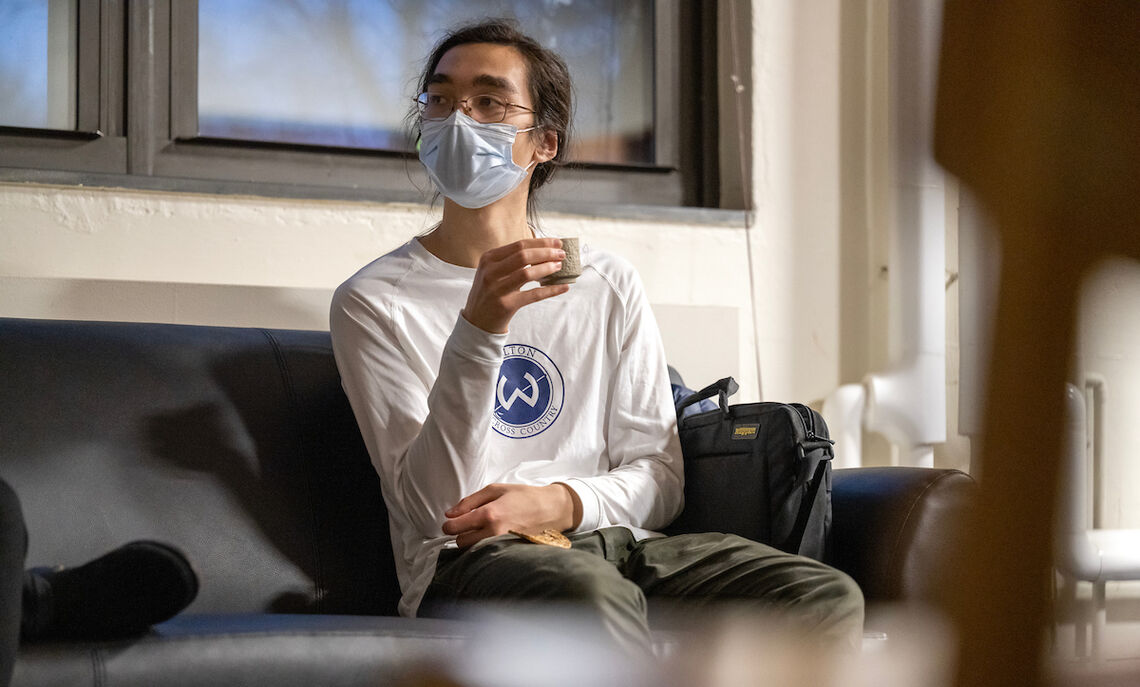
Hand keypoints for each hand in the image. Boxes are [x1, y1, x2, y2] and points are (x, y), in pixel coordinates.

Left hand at [442, 483, 582, 548]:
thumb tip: (450, 514)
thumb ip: (469, 501)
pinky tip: (490, 537)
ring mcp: (502, 545)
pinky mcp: (508, 552)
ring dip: (471, 542)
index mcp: (489, 514)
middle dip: (460, 534)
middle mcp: (494, 532)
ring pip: (473, 551)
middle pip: (461, 543)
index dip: (448, 525)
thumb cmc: (524, 496)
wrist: (551, 509)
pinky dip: (483, 548)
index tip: (450, 522)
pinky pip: (487, 554)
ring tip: (480, 530)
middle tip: (468, 525)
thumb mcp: (495, 490)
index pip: (455, 527)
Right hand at [461, 238, 568, 333]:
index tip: (557, 242)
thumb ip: (512, 260)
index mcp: (489, 258)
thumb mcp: (493, 271)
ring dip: (547, 268)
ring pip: (528, 273)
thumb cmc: (490, 292)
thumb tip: (544, 250)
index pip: (519, 244)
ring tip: (559, 267)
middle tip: (561, 254)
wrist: (476, 320)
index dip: (541, 242)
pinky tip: (563, 287)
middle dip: (546, 252)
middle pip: (524, 255)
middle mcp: (490, 271)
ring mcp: (497, 289)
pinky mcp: (506, 305)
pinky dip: (551, 290)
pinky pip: (534, 295)